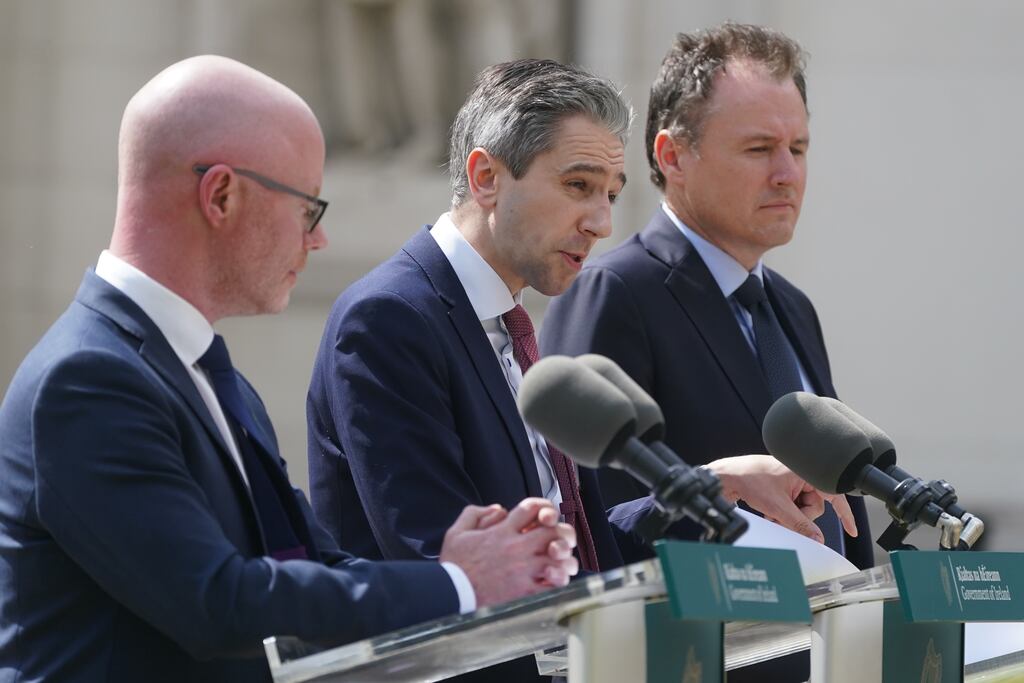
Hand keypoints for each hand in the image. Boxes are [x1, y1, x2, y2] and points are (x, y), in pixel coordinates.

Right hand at [439, 498, 578, 607]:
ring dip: (564, 560)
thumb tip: (499, 509)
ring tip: (562, 565)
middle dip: (562, 534)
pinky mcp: (525, 592)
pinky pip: (553, 585)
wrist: (450, 594)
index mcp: (503, 531)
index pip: (532, 508)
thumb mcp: (457, 532)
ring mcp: (523, 570)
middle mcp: (516, 548)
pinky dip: (559, 583)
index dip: (544, 508)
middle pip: (553, 532)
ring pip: (559, 559)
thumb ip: (476, 514)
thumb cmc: (454, 566)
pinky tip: (555, 583)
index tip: (546, 518)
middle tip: (562, 542)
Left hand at [706, 455, 857, 542]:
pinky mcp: (780, 488)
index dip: (845, 513)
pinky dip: (781, 513)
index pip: (834, 494)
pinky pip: (790, 507)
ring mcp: (789, 481)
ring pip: (801, 509)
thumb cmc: (749, 479)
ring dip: (788, 517)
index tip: (852, 530)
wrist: (725, 476)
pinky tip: (768, 512)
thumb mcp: (777, 506)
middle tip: (784, 519)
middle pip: (814, 506)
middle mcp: (800, 474)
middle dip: (800, 517)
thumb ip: (799, 524)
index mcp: (806, 471)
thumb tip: (817, 538)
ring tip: (771, 514)